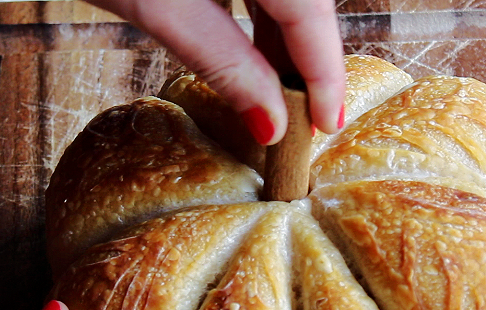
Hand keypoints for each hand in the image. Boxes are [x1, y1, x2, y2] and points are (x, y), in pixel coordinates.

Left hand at [85, 0, 345, 144]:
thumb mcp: (156, 7)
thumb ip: (222, 62)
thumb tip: (271, 122)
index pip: (310, 10)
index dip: (324, 71)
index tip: (329, 121)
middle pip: (307, 0)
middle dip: (307, 60)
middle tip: (304, 118)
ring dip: (287, 40)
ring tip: (279, 93)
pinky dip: (265, 14)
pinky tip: (257, 50)